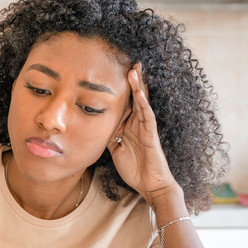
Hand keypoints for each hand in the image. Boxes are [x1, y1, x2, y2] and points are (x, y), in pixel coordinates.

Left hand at [106, 62, 179, 203]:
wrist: (150, 185)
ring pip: (142, 103)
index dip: (121, 89)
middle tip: (130, 61)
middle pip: (136, 97)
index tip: (114, 73)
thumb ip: (109, 136)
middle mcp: (139, 124)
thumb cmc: (135, 169)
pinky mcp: (151, 136)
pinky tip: (140, 94)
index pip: (125, 103)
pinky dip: (144, 105)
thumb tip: (96, 127)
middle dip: (133, 80)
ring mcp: (146, 128)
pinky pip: (148, 118)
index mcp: (130, 126)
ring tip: (134, 70)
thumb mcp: (116, 150)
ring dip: (138, 86)